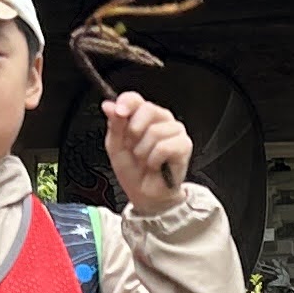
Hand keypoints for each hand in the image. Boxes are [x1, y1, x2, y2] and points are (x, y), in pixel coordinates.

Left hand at [101, 88, 191, 213]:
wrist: (145, 194)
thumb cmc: (132, 171)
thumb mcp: (115, 147)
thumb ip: (114, 125)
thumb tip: (109, 105)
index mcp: (143, 116)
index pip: (135, 98)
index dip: (127, 102)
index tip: (119, 112)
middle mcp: (161, 119)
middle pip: (148, 109)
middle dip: (134, 132)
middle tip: (133, 148)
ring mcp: (175, 130)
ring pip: (155, 131)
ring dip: (143, 152)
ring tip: (145, 160)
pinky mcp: (184, 144)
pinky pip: (164, 147)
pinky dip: (154, 160)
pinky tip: (155, 165)